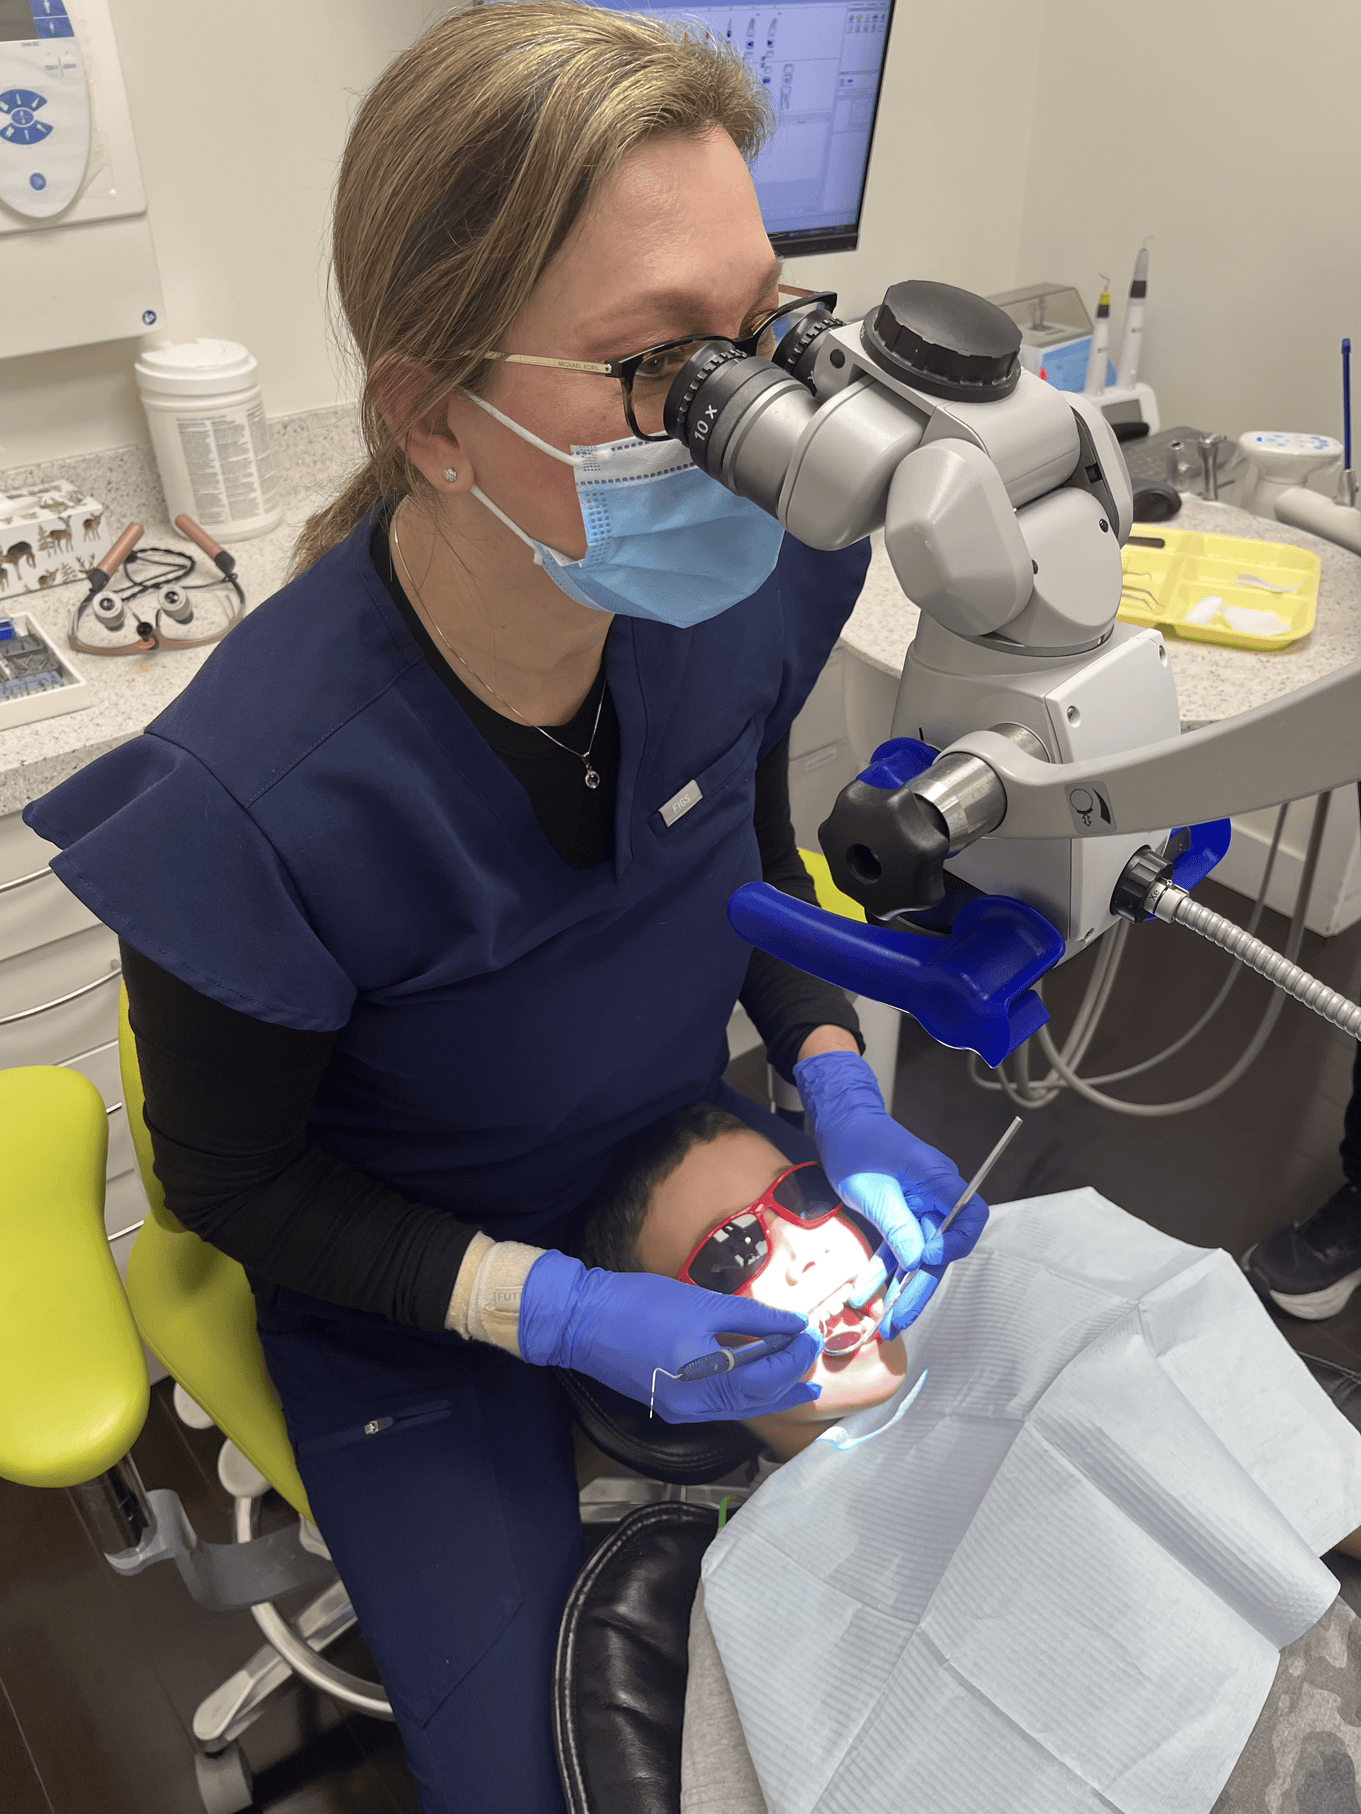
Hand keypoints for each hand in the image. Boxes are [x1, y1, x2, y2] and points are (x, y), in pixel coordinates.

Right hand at [517, 1250, 823, 1422]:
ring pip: (741, 1408)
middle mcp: (696, 1406)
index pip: (766, 1376)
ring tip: (802, 1384)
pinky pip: (721, 1405)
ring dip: (773, 1393)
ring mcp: (682, 1409)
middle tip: (815, 1360)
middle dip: (791, 1380)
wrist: (583, 1320)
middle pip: (757, 1401)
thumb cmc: (641, 1305)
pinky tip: (758, 1382)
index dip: (794, 1356)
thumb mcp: (703, 1304)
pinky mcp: (671, 1403)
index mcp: (705, 1379)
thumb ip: (753, 1318)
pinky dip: (746, 1394)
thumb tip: (793, 1324)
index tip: (812, 1334)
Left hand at [793, 1050, 987, 1335]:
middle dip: (919, 1288)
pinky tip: (864, 1293)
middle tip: (901, 1320)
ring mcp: (918, 1207)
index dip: (956, 1244)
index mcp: (938, 1181)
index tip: (927, 1259)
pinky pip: (896, 1247)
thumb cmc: (858, 1146)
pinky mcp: (899, 1214)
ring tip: (885, 1323)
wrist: (840, 1124)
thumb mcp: (875, 1190)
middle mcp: (935, 1196)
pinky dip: (882, 1270)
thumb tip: (918, 1263)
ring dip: (900, 1288)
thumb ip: (898, 1227)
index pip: (970, 1217)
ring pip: (916, 1255)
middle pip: (938, 1249)